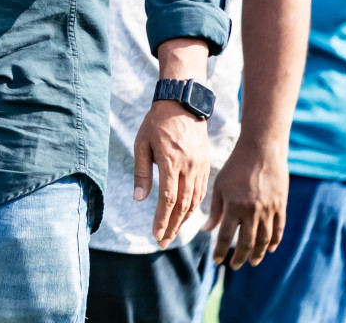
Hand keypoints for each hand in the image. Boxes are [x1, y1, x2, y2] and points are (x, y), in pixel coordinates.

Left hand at [133, 99, 209, 247]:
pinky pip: (202, 191)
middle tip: (163, 242)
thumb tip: (139, 199)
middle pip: (182, 205)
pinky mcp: (206, 165)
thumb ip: (142, 173)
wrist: (183, 104)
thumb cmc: (156, 123)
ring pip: (194, 201)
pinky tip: (185, 215)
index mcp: (171, 162)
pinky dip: (194, 206)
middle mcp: (189, 167)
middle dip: (173, 227)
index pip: (168, 199)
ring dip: (183, 220)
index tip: (156, 235)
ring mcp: (200, 167)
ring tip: (172, 233)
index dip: (162, 220)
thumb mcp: (142, 144)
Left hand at [207, 138, 287, 268]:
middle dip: (240, 258)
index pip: (225, 236)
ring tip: (253, 261)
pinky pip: (279, 229)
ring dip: (258, 253)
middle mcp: (252, 211)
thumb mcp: (219, 186)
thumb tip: (206, 230)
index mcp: (234, 206)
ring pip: (264, 240)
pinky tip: (270, 248)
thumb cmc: (235, 167)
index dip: (221, 251)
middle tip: (234, 266)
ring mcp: (268, 210)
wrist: (261, 151)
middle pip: (247, 243)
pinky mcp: (280, 206)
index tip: (217, 261)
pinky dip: (274, 241)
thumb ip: (215, 210)